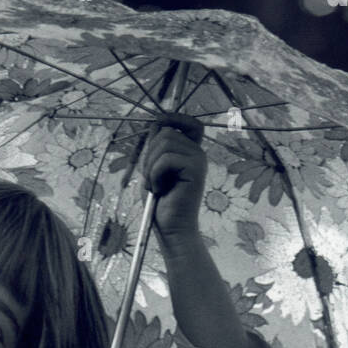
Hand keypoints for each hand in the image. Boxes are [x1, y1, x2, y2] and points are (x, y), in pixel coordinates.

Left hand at [142, 113, 205, 245]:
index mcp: (190, 152)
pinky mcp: (195, 170)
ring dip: (150, 165)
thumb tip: (154, 125)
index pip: (189, 122)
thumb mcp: (153, 169)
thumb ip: (155, 148)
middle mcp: (198, 153)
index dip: (173, 117)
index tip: (157, 125)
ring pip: (165, 143)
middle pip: (167, 132)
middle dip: (149, 153)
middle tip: (149, 177)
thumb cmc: (160, 203)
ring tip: (154, 185)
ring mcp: (199, 160)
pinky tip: (159, 189)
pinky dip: (154, 174)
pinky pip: (166, 159)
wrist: (171, 229)